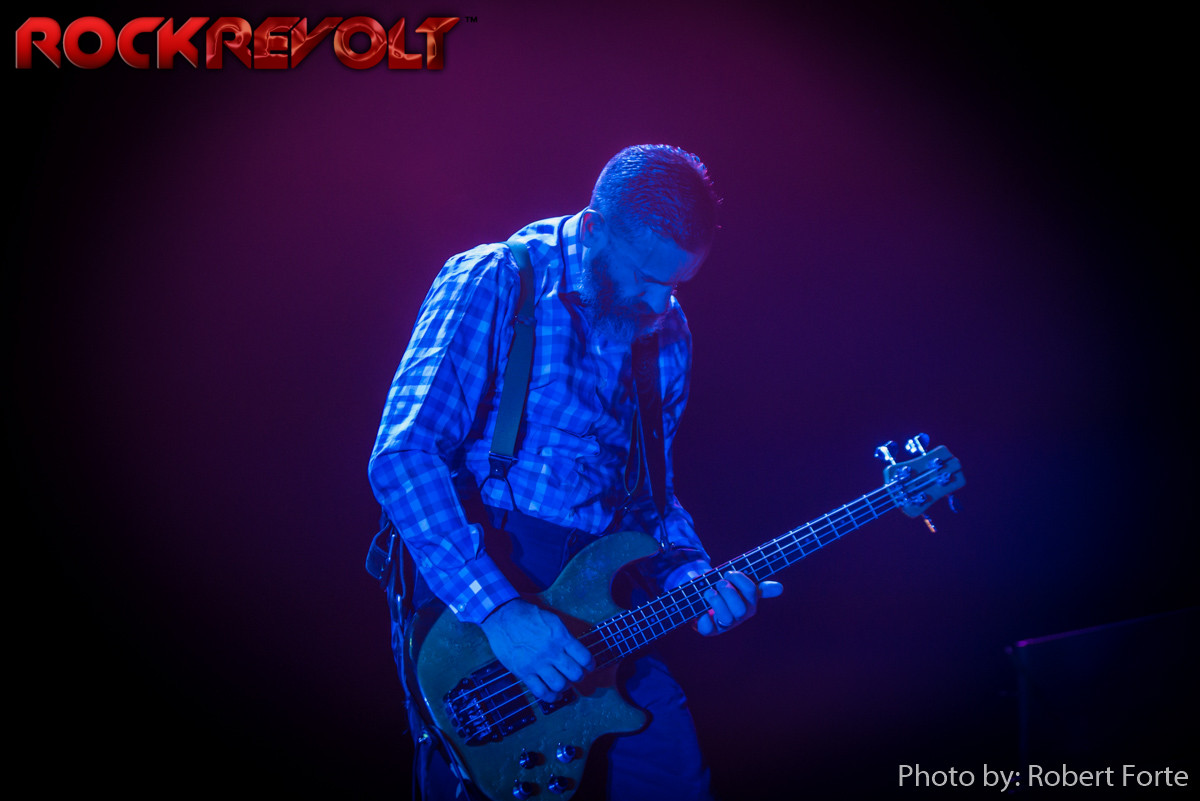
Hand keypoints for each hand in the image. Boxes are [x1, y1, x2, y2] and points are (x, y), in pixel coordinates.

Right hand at [479, 599, 594, 701]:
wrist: (503, 617)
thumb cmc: (528, 616)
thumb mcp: (552, 620)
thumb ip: (564, 636)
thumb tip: (575, 652)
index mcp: (561, 637)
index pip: (584, 657)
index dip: (590, 665)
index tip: (588, 666)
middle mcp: (551, 652)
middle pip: (575, 673)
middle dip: (579, 676)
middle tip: (576, 675)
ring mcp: (537, 663)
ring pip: (559, 684)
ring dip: (565, 686)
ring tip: (563, 683)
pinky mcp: (523, 672)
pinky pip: (540, 691)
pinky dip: (550, 696)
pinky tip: (553, 694)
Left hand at [694, 571, 782, 636]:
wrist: (700, 596)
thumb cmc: (722, 589)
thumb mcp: (737, 583)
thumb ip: (757, 585)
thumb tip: (780, 588)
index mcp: (749, 603)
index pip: (752, 591)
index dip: (740, 580)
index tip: (729, 572)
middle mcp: (739, 616)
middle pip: (741, 609)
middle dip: (728, 592)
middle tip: (719, 583)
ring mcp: (724, 624)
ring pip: (726, 618)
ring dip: (715, 601)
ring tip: (708, 592)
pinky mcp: (709, 630)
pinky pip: (707, 629)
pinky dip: (704, 618)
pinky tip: (702, 610)